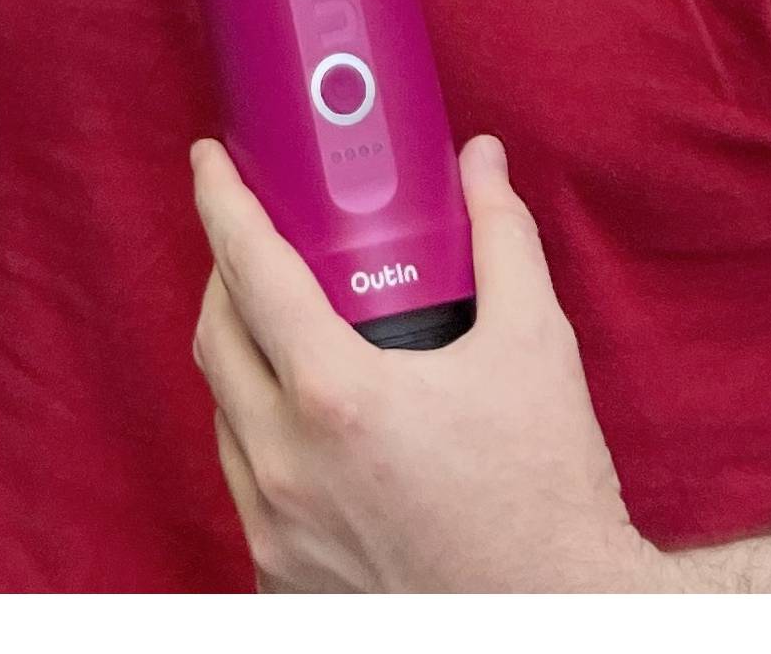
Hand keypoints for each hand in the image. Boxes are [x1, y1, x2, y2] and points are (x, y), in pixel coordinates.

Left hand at [190, 134, 653, 592]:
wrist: (558, 616)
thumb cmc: (547, 493)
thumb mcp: (535, 344)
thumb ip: (501, 237)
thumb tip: (480, 163)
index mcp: (336, 399)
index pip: (250, 270)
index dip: (222, 201)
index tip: (211, 162)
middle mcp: (288, 468)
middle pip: (217, 338)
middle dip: (225, 273)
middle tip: (256, 237)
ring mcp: (277, 533)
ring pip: (224, 415)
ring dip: (243, 357)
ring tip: (286, 322)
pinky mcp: (282, 581)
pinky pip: (244, 484)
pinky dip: (260, 435)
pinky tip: (305, 416)